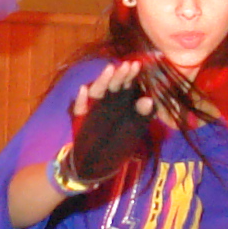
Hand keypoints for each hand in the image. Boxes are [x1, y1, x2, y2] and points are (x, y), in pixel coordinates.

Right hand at [60, 61, 172, 195]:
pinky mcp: (80, 119)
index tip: (136, 65)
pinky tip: (83, 90)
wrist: (98, 163)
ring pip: (95, 92)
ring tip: (109, 70)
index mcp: (118, 101)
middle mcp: (104, 101)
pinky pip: (78, 109)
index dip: (130, 75)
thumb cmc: (118, 142)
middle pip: (110, 85)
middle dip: (118, 75)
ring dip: (102, 81)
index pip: (124, 84)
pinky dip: (80, 100)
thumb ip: (142, 113)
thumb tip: (149, 99)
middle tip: (126, 65)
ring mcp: (91, 109)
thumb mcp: (134, 127)